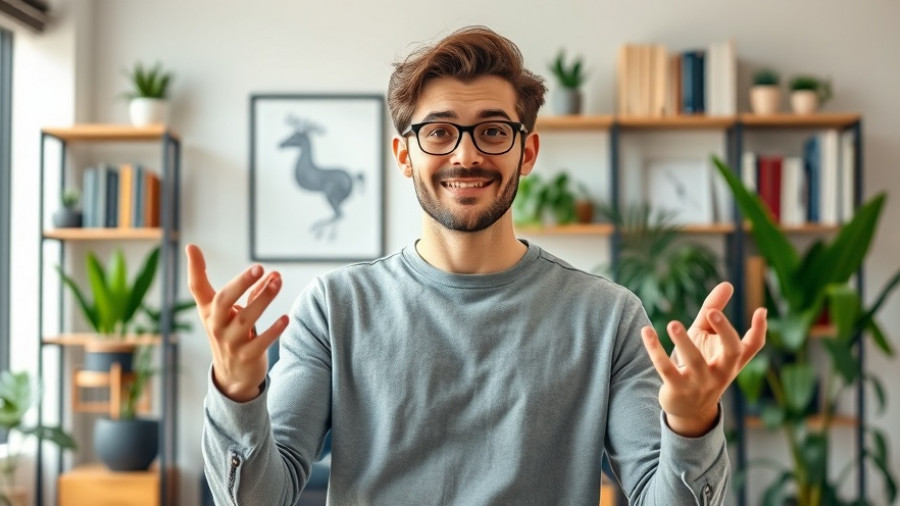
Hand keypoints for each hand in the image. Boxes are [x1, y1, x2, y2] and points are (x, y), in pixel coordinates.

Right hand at [186, 244, 287, 401]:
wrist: (232, 377)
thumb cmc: (232, 336)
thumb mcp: (234, 313)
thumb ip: (253, 292)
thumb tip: (274, 273)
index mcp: (209, 312)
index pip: (196, 288)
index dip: (194, 268)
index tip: (192, 246)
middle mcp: (216, 325)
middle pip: (223, 301)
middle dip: (241, 283)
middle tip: (259, 267)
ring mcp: (230, 342)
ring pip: (245, 319)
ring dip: (263, 300)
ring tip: (277, 282)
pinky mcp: (246, 357)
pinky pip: (260, 342)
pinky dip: (273, 330)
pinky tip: (286, 318)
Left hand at [640, 282, 766, 436]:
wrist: (688, 409)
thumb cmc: (701, 364)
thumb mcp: (707, 338)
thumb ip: (713, 311)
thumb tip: (727, 284)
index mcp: (732, 360)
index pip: (752, 346)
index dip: (759, 330)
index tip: (760, 310)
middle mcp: (721, 371)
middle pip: (732, 353)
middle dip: (724, 332)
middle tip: (712, 312)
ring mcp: (700, 382)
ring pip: (695, 361)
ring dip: (683, 341)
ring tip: (673, 323)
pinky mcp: (677, 389)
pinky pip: (666, 368)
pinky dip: (655, 350)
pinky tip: (647, 331)